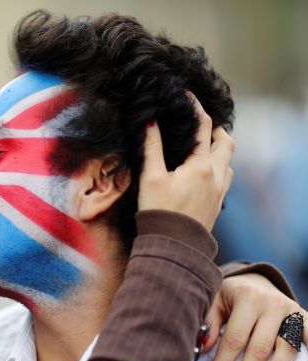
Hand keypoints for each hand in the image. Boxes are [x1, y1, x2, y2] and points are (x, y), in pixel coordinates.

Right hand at [138, 94, 234, 229]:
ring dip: (217, 149)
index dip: (195, 107)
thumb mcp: (150, 177)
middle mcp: (216, 175)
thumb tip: (150, 120)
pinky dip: (217, 166)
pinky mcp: (217, 203)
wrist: (173, 246)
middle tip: (198, 124)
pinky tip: (202, 171)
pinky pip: (225, 177)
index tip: (186, 96)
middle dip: (214, 128)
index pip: (203, 126)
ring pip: (227, 160)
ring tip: (200, 147)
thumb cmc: (159, 211)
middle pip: (225, 141)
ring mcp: (220, 190)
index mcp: (200, 165)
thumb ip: (152, 147)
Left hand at [203, 273, 306, 360]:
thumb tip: (204, 347)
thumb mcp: (214, 300)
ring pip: (285, 350)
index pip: (234, 338)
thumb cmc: (230, 295)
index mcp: (247, 297)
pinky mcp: (303, 318)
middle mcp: (271, 304)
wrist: (255, 280)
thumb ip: (209, 322)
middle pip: (258, 349)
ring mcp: (291, 312)